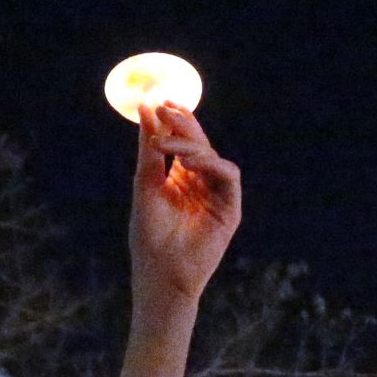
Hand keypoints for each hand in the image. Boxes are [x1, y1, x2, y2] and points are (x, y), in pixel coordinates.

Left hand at [129, 104, 240, 308]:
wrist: (160, 275)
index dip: (175, 121)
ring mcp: (216, 196)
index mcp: (180, 179)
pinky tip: (188, 162)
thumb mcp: (146, 184)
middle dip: (184, 125)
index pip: (183, 142)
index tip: (160, 101)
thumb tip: (146, 109)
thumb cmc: (149, 236)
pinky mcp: (230, 210)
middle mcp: (201, 184)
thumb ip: (150, 148)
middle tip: (166, 108)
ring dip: (192, 145)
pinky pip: (228, 177)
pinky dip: (211, 164)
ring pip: (213, 157)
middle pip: (200, 145)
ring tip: (167, 143)